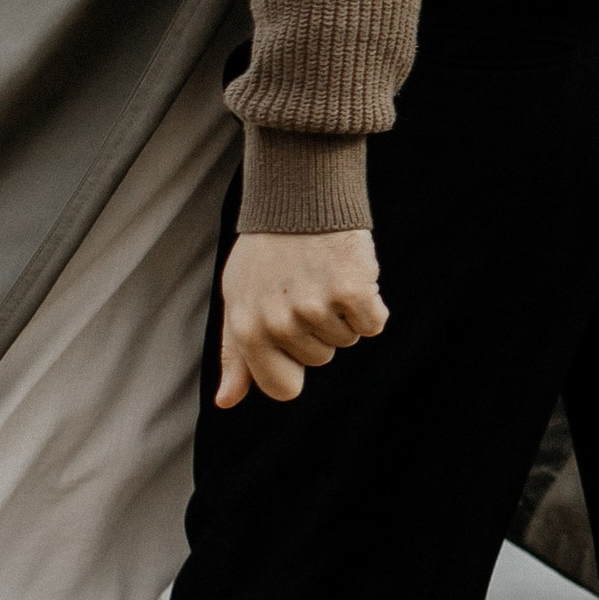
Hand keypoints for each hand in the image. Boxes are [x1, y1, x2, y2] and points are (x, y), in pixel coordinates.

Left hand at [215, 230, 386, 409]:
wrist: (300, 198)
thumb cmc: (267, 252)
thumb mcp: (239, 300)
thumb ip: (234, 354)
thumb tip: (225, 402)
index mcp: (247, 330)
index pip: (282, 388)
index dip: (295, 366)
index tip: (294, 336)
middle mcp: (278, 323)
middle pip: (320, 360)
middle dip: (319, 330)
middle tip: (306, 287)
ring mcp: (315, 307)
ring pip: (347, 340)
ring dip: (343, 313)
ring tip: (324, 275)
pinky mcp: (350, 290)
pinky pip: (373, 324)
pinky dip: (370, 305)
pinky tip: (351, 276)